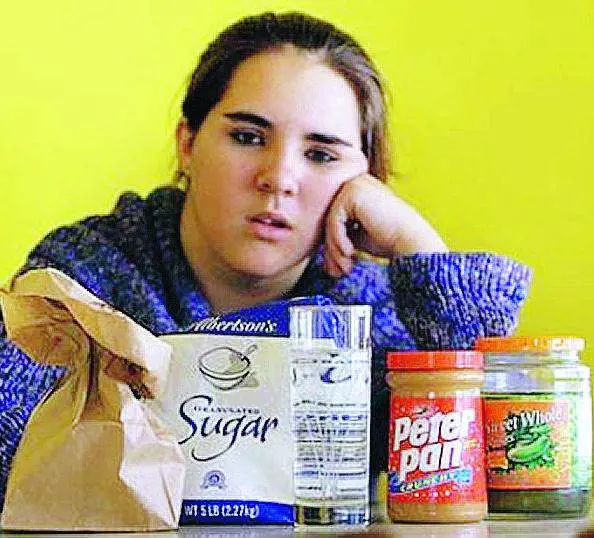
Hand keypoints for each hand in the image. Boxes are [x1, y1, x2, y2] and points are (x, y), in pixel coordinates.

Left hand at [323, 174, 447, 276]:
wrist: (410, 240)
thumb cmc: (389, 239)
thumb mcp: (358, 234)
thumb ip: (340, 232)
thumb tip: (321, 245)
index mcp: (358, 189)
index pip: (335, 217)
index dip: (334, 244)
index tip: (337, 267)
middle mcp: (355, 181)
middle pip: (330, 218)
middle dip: (332, 248)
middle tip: (337, 271)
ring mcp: (354, 184)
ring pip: (330, 220)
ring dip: (334, 248)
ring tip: (344, 266)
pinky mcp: (352, 192)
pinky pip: (334, 220)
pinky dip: (338, 240)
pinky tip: (350, 253)